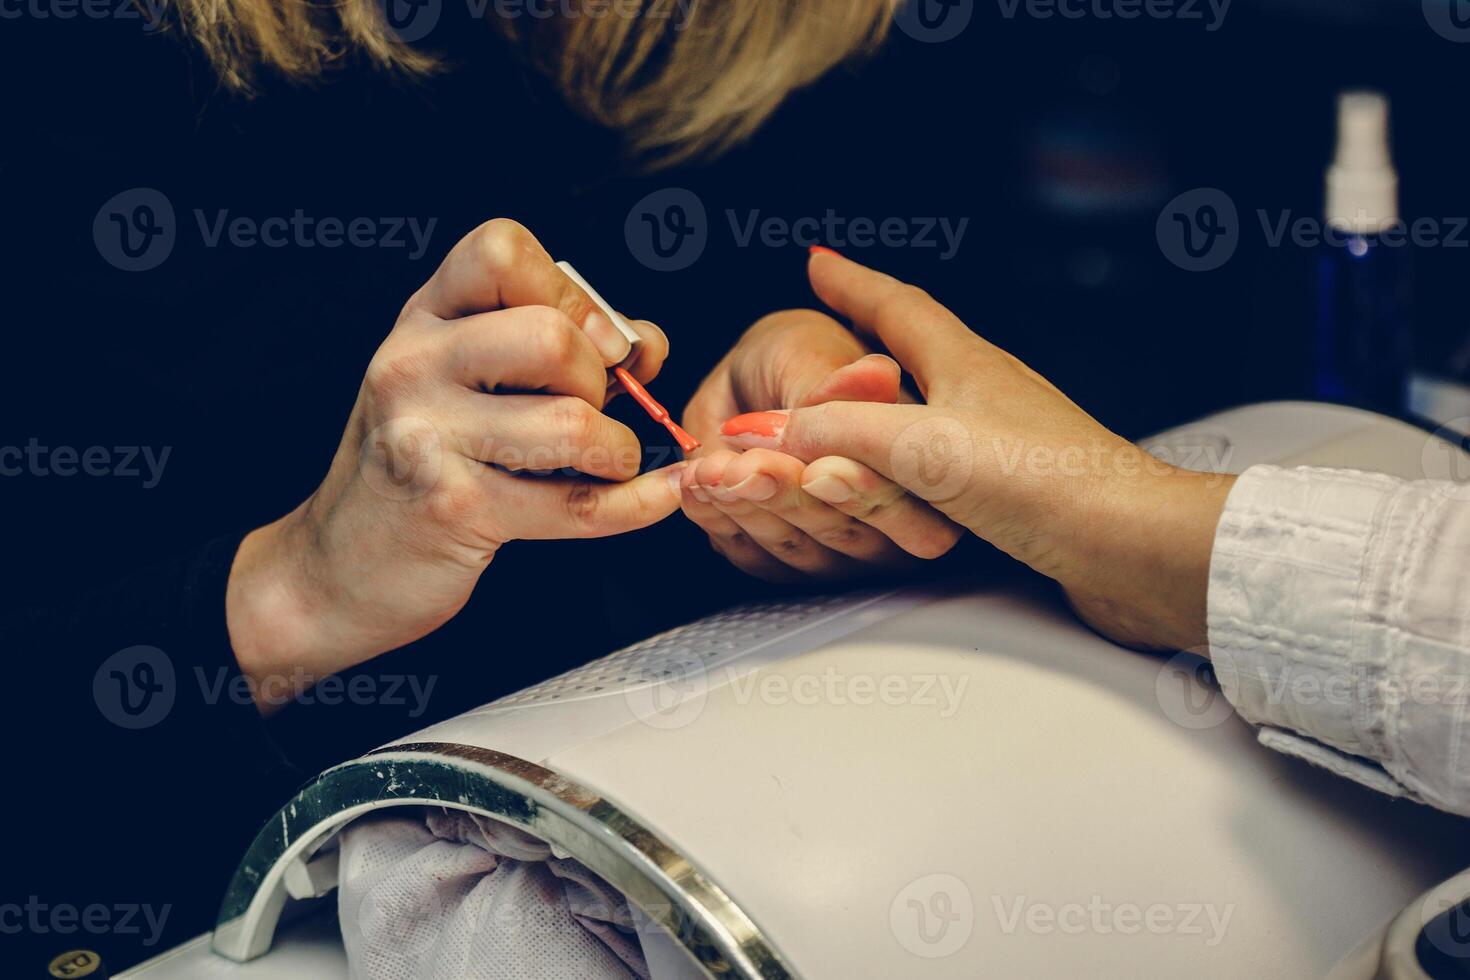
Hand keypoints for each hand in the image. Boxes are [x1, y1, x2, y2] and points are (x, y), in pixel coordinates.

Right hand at [226, 220, 682, 709]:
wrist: (339, 565)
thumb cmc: (422, 462)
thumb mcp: (468, 380)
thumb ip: (556, 345)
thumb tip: (644, 344)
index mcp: (423, 318)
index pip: (501, 251)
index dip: (571, 293)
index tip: (595, 340)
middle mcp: (414, 364)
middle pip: (551, 337)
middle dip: (600, 379)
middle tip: (592, 411)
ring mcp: (426, 437)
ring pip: (570, 422)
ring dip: (616, 448)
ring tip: (604, 461)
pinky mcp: (454, 509)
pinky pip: (576, 503)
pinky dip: (636, 504)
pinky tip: (656, 496)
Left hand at [680, 308, 962, 581]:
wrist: (749, 377)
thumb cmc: (798, 358)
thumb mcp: (811, 356)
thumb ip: (839, 385)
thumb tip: (876, 375)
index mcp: (918, 466)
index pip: (903, 498)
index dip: (862, 488)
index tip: (817, 466)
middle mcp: (888, 519)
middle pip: (848, 534)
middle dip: (789, 499)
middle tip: (745, 466)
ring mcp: (837, 548)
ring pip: (797, 549)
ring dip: (746, 508)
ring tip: (710, 467)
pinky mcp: (785, 562)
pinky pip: (753, 556)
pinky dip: (718, 520)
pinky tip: (697, 485)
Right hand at [721, 251, 1235, 650]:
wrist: (1129, 546)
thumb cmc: (1049, 485)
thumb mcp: (922, 449)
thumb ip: (840, 435)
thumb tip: (772, 430)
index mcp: (966, 364)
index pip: (896, 305)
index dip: (852, 283)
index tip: (819, 264)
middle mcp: (989, 391)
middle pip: (918, 346)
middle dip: (870, 331)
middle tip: (837, 321)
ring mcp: (1007, 437)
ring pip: (931, 402)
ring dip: (887, 397)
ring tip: (858, 399)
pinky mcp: (1018, 485)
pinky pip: (945, 456)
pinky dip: (908, 457)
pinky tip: (906, 481)